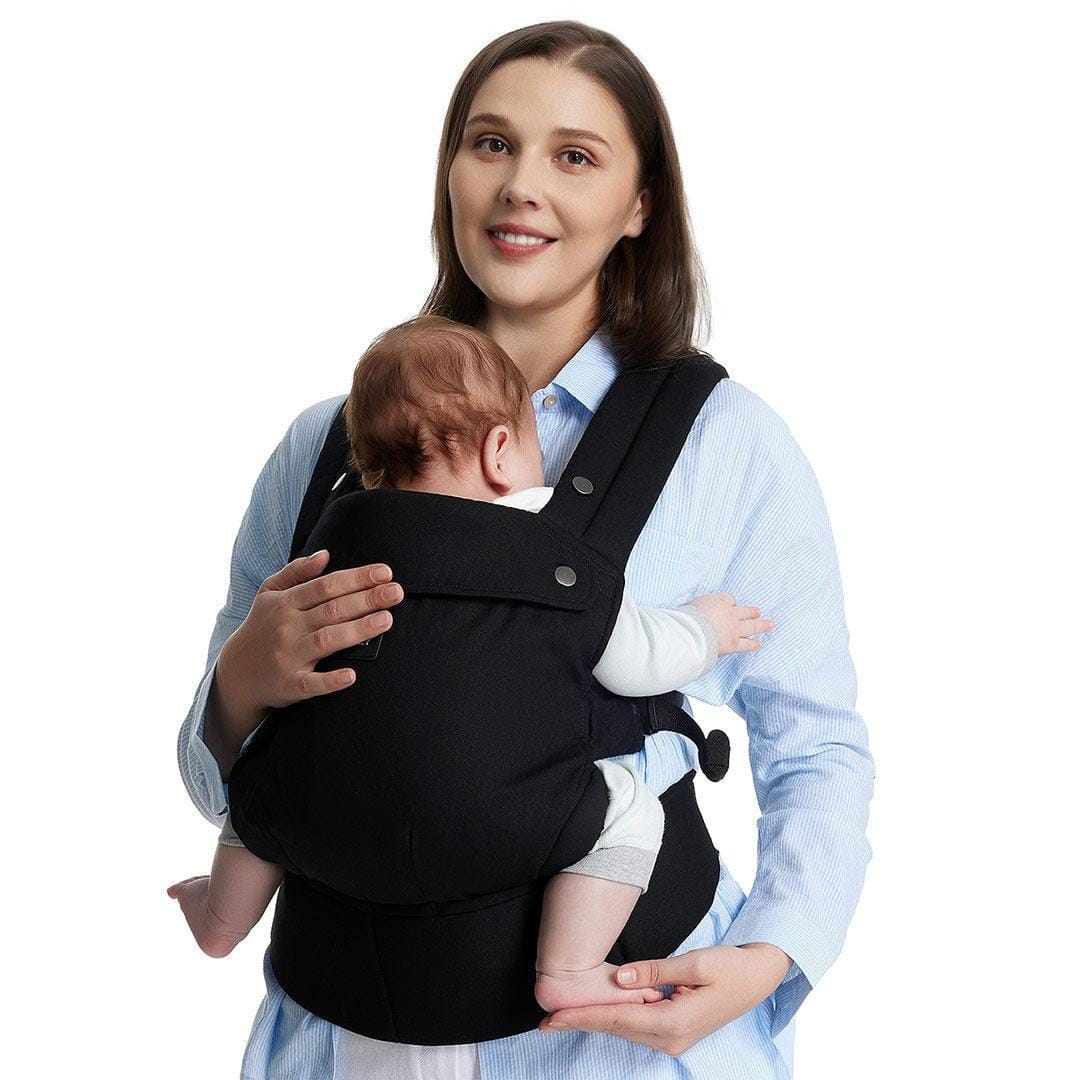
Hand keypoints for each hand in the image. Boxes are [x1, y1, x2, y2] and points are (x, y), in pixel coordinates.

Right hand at [215, 550, 404, 716]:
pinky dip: (331, 680)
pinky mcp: (290, 685)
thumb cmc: (262, 627)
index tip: (386, 573)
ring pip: (327, 640)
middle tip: (396, 592)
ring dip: (358, 630)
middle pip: (332, 609)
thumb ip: (296, 572)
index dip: (357, 578)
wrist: (236, 673)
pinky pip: (312, 684)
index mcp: (285, 603)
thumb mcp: (269, 593)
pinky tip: (352, 675)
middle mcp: (287, 627)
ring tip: (386, 619)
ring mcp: (288, 657)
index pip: (327, 585)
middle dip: (367, 599)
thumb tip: (325, 555)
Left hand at [538, 943, 791, 1056]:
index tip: (553, 1018)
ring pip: (625, 1028)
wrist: (759, 978)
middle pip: (616, 1028)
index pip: (618, 1020)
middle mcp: (670, 1038)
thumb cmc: (731, 967)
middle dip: (581, 1023)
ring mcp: (673, 1037)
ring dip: (594, 1021)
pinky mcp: (674, 1029)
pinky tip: (595, 1013)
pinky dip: (614, 1018)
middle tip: (544, 1021)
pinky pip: (637, 1025)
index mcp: (673, 1023)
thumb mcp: (695, 963)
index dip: (583, 1017)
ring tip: (562, 1017)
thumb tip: (621, 978)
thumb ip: (655, 971)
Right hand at [687, 593, 773, 655]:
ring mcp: (734, 629)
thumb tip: (694, 608)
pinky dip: (754, 644)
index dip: (730, 602)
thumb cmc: (688, 617)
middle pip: (745, 611)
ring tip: (769, 624)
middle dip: (752, 612)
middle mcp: (730, 614)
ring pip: (751, 626)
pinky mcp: (734, 643)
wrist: (693, 631)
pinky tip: (759, 644)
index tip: (730, 604)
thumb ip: (698, 606)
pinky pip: (747, 644)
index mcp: (719, 602)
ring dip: (761, 625)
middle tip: (758, 611)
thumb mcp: (692, 605)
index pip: (729, 599)